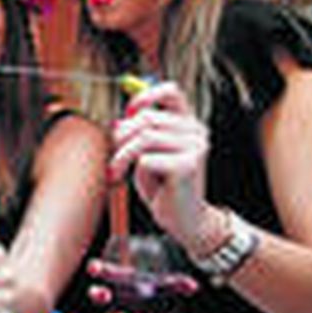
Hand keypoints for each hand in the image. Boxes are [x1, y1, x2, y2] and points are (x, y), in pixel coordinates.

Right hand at [85, 255, 199, 307]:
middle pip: (104, 296)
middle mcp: (121, 299)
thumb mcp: (173, 285)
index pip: (111, 274)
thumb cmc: (167, 291)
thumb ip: (180, 284)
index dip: (100, 269)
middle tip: (99, 293)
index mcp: (128, 281)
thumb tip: (193, 286)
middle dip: (99, 294)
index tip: (93, 268)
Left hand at [107, 82, 222, 254]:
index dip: (145, 96)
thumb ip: (138, 133)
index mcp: (189, 123)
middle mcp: (196, 131)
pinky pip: (146, 159)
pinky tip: (144, 185)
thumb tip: (119, 120)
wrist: (185, 221)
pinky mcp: (189, 165)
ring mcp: (196, 147)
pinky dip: (135, 171)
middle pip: (148, 118)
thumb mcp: (147, 154)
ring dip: (122, 156)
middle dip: (122, 136)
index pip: (171, 91)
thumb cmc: (164, 187)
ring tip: (117, 172)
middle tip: (114, 159)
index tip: (127, 114)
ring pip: (144, 137)